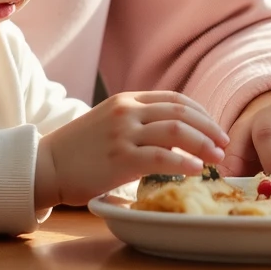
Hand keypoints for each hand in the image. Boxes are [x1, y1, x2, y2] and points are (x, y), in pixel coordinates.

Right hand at [36, 91, 227, 208]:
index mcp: (127, 100)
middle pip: (182, 112)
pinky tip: (197, 170)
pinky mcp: (120, 158)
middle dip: (209, 128)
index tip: (215, 129)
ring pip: (177, 131)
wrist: (45, 167)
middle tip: (225, 144)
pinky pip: (162, 157)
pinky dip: (184, 162)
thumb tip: (174, 138)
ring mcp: (124, 133)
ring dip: (204, 144)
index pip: (176, 99)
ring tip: (218, 158)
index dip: (202, 114)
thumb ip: (138, 123)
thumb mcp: (110, 125)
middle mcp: (128, 111)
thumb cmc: (78, 152)